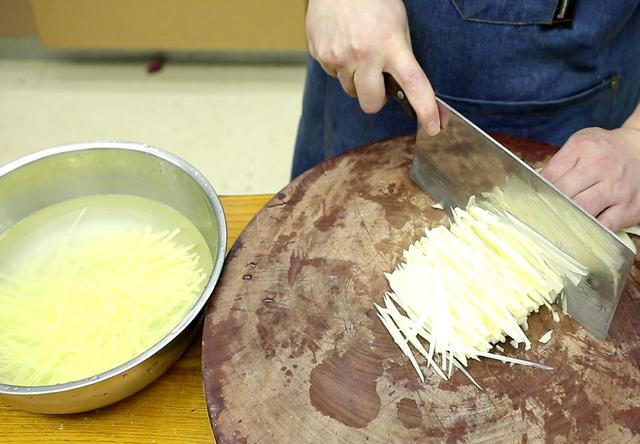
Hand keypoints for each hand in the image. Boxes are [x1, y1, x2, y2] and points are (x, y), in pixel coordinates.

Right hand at [306, 0, 440, 134]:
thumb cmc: (372, 0)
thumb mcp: (397, 24)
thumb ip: (399, 56)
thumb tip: (403, 89)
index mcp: (392, 44)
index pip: (414, 84)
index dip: (425, 109)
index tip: (433, 127)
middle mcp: (365, 54)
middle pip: (371, 103)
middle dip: (375, 100)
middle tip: (377, 83)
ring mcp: (340, 56)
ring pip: (350, 90)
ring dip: (356, 79)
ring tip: (357, 51)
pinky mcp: (321, 54)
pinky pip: (333, 74)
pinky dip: (339, 65)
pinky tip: (342, 43)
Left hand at [541, 126, 639, 230]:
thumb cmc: (603, 151)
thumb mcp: (579, 144)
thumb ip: (558, 163)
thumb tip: (535, 185)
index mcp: (584, 148)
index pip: (551, 175)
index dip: (538, 190)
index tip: (530, 199)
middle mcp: (602, 166)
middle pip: (565, 193)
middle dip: (550, 204)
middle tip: (540, 213)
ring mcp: (617, 188)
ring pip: (584, 210)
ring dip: (567, 218)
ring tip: (558, 221)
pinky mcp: (629, 208)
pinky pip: (604, 226)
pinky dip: (589, 229)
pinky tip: (581, 228)